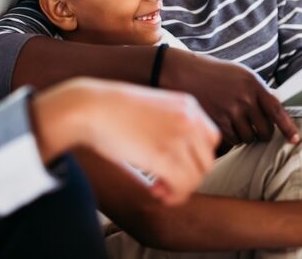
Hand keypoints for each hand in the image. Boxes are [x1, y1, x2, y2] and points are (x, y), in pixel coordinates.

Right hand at [31, 78, 219, 204]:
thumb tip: (180, 156)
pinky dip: (173, 197)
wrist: (90, 107)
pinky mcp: (164, 156)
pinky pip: (182, 187)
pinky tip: (155, 192)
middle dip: (188, 177)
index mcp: (188, 105)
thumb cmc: (113, 109)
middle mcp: (189, 119)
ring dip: (179, 189)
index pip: (210, 140)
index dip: (195, 158)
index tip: (176, 165)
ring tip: (158, 189)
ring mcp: (178, 136)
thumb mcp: (154, 108)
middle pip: (206, 161)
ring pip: (196, 177)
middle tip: (165, 183)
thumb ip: (172, 124)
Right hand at [161, 50, 299, 146]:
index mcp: (253, 84)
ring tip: (237, 123)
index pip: (277, 110)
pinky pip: (234, 140)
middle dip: (263, 133)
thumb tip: (278, 105)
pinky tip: (227, 126)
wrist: (187, 74)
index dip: (288, 127)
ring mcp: (231, 111)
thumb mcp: (241, 74)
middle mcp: (245, 98)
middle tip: (257, 129)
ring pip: (249, 137)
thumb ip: (259, 90)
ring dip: (247, 136)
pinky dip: (233, 138)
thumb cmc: (215, 74)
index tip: (295, 139)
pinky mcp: (218, 121)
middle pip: (265, 129)